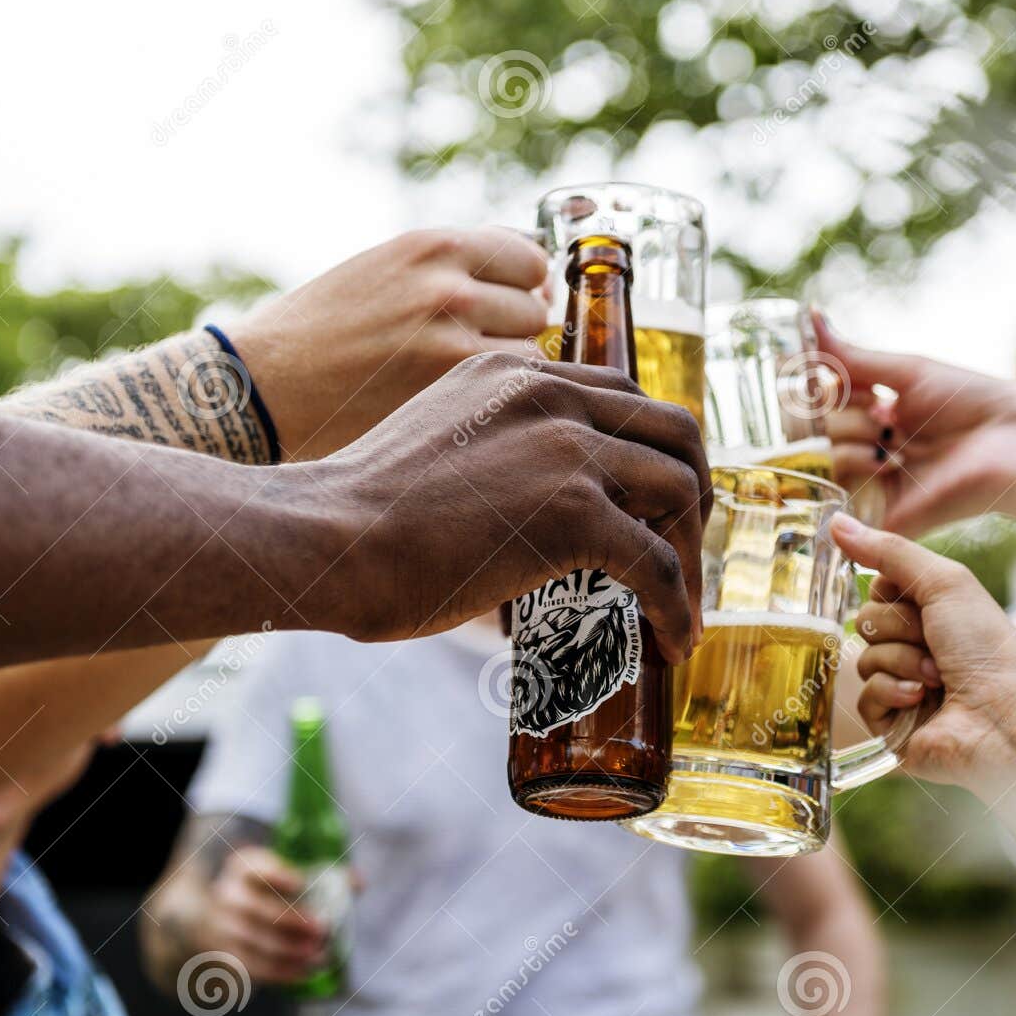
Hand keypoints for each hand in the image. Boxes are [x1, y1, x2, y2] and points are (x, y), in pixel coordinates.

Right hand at [194, 847, 327, 985]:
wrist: (223, 917)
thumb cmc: (269, 892)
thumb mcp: (287, 875)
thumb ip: (325, 875)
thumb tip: (358, 882)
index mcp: (244, 866)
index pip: (257, 868)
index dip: (278, 875)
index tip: (302, 883)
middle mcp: (229, 894)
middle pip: (257, 908)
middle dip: (291, 920)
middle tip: (322, 930)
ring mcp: (222, 927)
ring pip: (256, 941)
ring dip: (290, 950)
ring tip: (319, 954)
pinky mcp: (226, 955)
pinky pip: (254, 966)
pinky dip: (281, 971)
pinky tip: (305, 971)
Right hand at [232, 228, 548, 458]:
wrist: (265, 381)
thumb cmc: (322, 331)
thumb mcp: (385, 271)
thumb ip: (451, 269)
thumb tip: (532, 277)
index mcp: (431, 245)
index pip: (527, 257)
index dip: (523, 287)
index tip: (509, 308)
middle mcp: (449, 283)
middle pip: (535, 306)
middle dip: (516, 329)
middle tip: (480, 352)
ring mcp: (453, 336)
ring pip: (533, 350)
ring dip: (512, 367)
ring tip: (469, 381)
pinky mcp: (450, 386)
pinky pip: (515, 386)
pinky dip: (502, 396)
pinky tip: (469, 404)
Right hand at [296, 351, 710, 661]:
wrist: (323, 538)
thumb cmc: (361, 514)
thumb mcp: (441, 446)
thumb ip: (494, 453)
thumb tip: (525, 520)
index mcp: (517, 374)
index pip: (624, 397)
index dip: (652, 456)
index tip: (653, 510)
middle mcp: (552, 394)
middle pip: (674, 430)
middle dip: (692, 497)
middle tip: (681, 554)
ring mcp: (567, 449)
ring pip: (681, 489)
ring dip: (691, 555)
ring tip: (678, 607)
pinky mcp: (573, 512)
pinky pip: (657, 562)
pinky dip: (676, 605)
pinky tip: (670, 641)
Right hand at [814, 312, 1015, 535]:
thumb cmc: (972, 402)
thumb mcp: (908, 372)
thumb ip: (852, 357)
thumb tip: (811, 314)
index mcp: (878, 418)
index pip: (824, 405)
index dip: (827, 389)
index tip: (847, 382)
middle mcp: (873, 451)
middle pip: (820, 431)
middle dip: (847, 415)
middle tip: (887, 417)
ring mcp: (878, 485)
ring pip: (827, 458)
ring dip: (855, 437)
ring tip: (893, 439)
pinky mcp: (887, 516)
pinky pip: (843, 497)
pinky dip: (855, 469)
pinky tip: (885, 458)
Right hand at [833, 514, 1015, 800]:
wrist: (1002, 719)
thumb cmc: (986, 649)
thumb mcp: (944, 583)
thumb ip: (889, 551)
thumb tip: (835, 523)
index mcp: (932, 615)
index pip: (878, 589)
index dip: (894, 593)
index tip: (921, 602)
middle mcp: (916, 648)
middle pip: (866, 620)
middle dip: (900, 629)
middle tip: (935, 643)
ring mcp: (901, 686)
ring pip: (864, 658)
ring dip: (902, 662)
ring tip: (937, 677)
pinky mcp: (890, 724)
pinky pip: (863, 696)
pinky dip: (892, 693)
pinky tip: (922, 700)